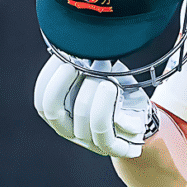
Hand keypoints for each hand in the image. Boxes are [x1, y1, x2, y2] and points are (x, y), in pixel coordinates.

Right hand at [34, 55, 158, 157]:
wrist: (144, 120)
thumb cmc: (119, 97)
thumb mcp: (102, 76)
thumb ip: (88, 63)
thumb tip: (79, 39)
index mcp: (62, 115)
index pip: (41, 101)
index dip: (47, 77)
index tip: (60, 55)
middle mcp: (71, 130)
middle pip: (51, 110)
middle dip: (60, 83)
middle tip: (73, 63)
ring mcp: (89, 141)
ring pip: (82, 115)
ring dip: (91, 89)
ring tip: (104, 75)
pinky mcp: (111, 147)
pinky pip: (102, 129)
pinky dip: (103, 106)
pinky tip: (110, 87)